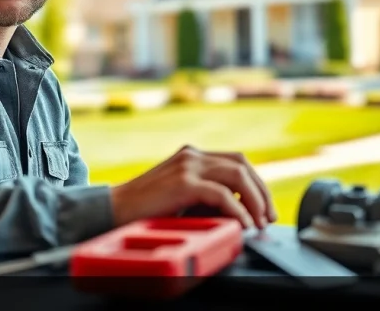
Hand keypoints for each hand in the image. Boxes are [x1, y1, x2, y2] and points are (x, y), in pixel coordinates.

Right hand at [109, 145, 277, 229]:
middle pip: (242, 164)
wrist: (111, 210)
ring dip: (255, 201)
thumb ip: (204, 195)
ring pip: (238, 175)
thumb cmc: (143, 209)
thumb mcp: (179, 195)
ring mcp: (187, 166)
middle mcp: (192, 155)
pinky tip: (242, 225)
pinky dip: (238, 211)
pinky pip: (223, 195)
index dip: (256, 183)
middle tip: (268, 217)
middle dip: (262, 192)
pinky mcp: (183, 183)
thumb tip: (238, 211)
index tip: (265, 207)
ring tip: (259, 222)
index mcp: (191, 155)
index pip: (236, 160)